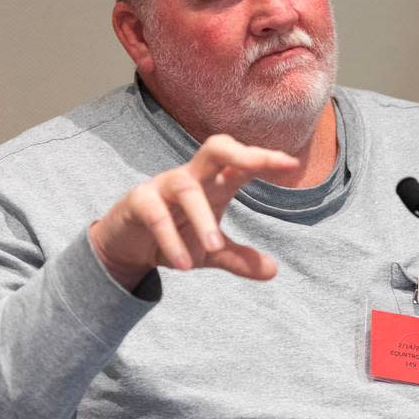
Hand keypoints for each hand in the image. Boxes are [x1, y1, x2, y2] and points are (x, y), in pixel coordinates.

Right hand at [88, 134, 298, 288]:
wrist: (126, 245)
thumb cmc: (175, 236)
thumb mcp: (210, 252)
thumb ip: (239, 259)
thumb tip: (273, 270)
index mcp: (214, 183)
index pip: (243, 164)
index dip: (266, 160)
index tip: (292, 165)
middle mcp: (192, 177)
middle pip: (215, 148)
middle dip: (239, 152)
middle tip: (260, 164)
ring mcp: (163, 185)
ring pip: (186, 186)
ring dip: (202, 217)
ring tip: (215, 247)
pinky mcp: (138, 201)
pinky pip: (156, 214)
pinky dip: (171, 239)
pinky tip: (184, 264)